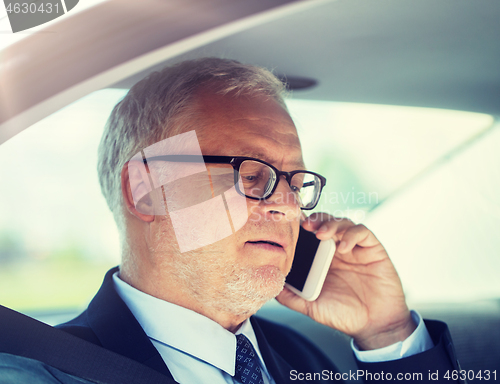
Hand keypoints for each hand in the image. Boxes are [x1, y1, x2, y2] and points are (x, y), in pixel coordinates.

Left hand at [276, 213, 415, 349]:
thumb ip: (291, 297)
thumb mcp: (311, 307)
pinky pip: (363, 232)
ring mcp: (355, 247)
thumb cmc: (344, 315)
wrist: (375, 326)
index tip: (290, 226)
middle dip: (315, 220)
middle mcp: (337, 249)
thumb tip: (271, 286)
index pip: (309, 234)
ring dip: (331, 224)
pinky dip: (351, 234)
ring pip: (343, 222)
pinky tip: (343, 247)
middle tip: (306, 226)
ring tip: (322, 234)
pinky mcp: (373, 249)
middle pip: (325, 222)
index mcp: (321, 259)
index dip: (301, 227)